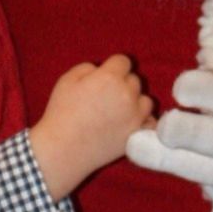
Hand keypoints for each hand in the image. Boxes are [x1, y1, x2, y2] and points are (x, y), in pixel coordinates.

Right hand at [29, 55, 154, 199]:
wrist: (63, 149)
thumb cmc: (61, 112)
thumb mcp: (67, 80)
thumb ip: (88, 67)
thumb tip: (101, 70)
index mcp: (110, 77)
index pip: (123, 61)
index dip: (112, 67)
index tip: (103, 77)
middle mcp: (128, 94)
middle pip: (134, 80)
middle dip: (122, 84)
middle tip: (105, 97)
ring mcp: (136, 116)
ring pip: (146, 100)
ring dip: (135, 102)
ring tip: (118, 112)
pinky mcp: (138, 134)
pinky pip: (151, 122)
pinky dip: (144, 121)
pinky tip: (130, 123)